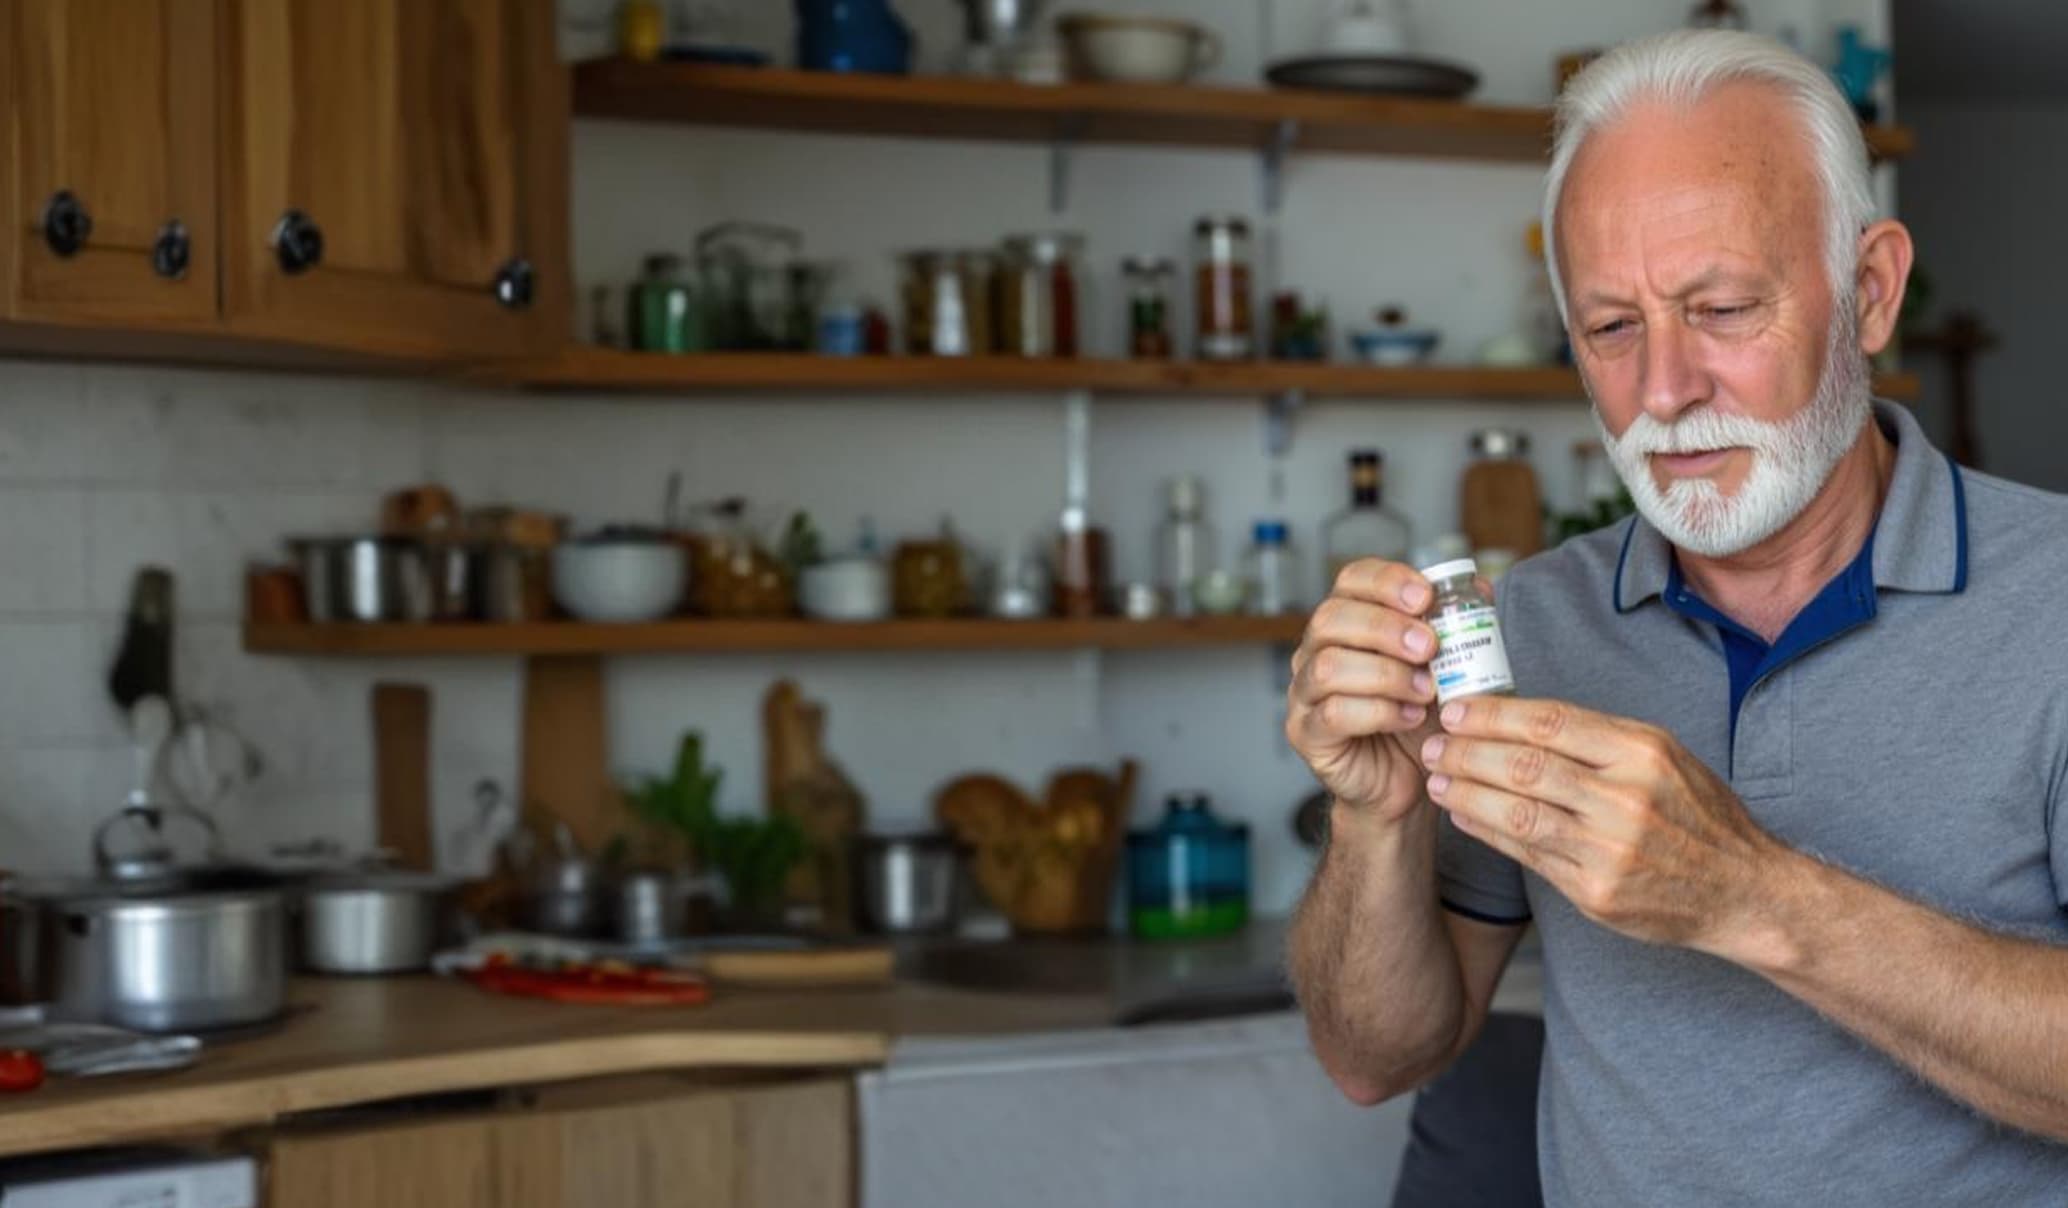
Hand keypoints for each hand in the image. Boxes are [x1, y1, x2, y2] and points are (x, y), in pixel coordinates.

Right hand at [1285, 559, 1442, 821]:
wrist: (1409, 784)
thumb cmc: (1420, 719)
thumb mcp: (1446, 667)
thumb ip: (1458, 627)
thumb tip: (1478, 587)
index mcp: (1348, 622)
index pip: (1351, 580)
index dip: (1386, 580)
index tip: (1425, 596)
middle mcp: (1316, 650)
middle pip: (1332, 618)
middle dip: (1386, 627)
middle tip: (1430, 647)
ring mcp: (1305, 692)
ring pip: (1329, 666)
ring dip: (1387, 675)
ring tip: (1426, 691)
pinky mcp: (1306, 732)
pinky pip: (1332, 713)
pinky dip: (1379, 712)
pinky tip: (1408, 718)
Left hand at [1420, 695, 1781, 950]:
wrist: (1743, 891)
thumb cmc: (1697, 815)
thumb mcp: (1663, 757)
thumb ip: (1597, 738)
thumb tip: (1518, 717)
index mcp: (1642, 752)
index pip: (1550, 723)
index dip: (1493, 715)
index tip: (1457, 710)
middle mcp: (1626, 798)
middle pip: (1525, 766)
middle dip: (1468, 753)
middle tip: (1433, 745)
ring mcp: (1609, 849)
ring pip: (1517, 812)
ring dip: (1466, 794)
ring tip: (1437, 779)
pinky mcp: (1596, 892)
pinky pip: (1527, 854)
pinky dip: (1488, 832)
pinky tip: (1465, 816)